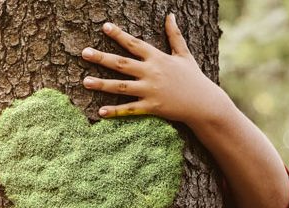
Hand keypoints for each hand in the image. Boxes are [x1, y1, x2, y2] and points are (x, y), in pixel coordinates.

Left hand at [81, 13, 232, 125]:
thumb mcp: (184, 54)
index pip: (134, 44)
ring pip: (121, 87)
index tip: (104, 27)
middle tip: (84, 52)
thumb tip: (170, 15)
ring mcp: (151, 90)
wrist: (204, 103)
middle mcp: (152, 72)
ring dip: (102, 84)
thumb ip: (174, 35)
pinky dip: (116, 111)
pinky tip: (100, 112)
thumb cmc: (194, 78)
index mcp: (158, 58)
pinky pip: (130, 109)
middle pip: (122, 63)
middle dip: (102, 57)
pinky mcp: (152, 107)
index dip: (119, 35)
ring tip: (85, 81)